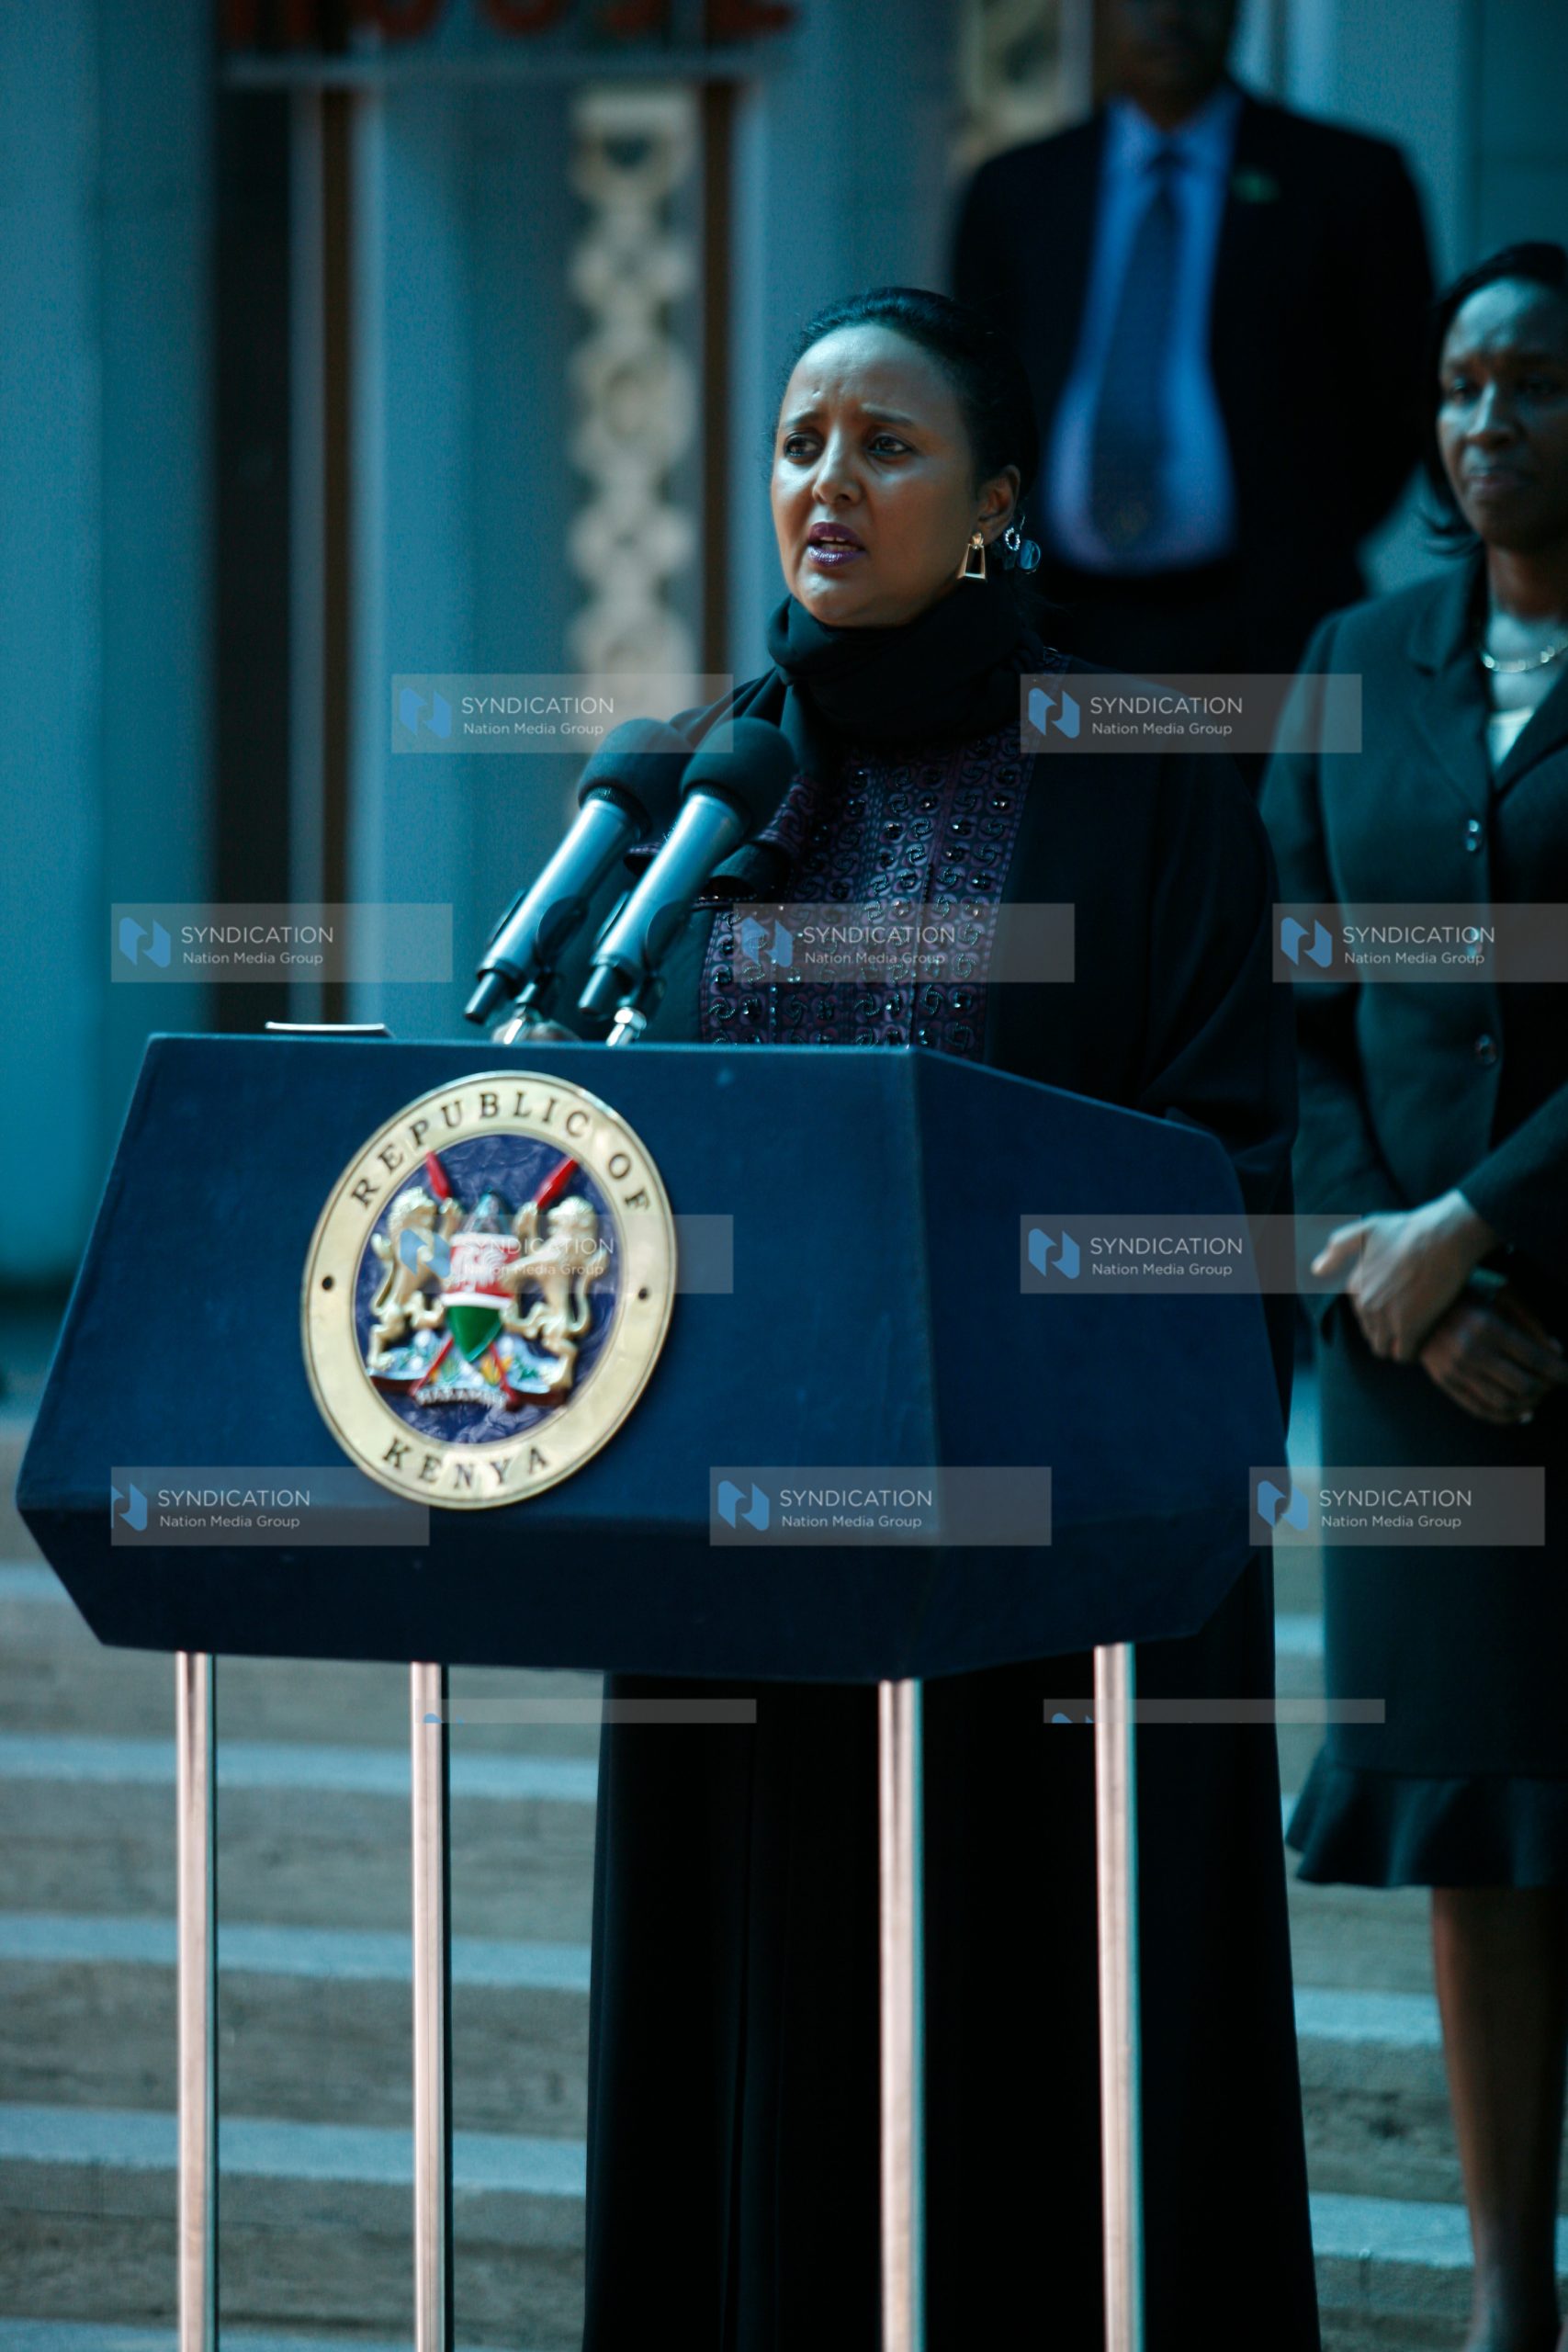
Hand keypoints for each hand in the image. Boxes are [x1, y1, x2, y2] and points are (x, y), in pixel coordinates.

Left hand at [1311, 1190, 1498, 1361]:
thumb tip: (1316, 1271)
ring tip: (1421, 1329)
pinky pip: (1404, 1356)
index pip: (1363, 1318)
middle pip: (1373, 1335)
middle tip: (1415, 1317)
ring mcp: (1385, 1317)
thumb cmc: (1409, 1230)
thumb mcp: (1366, 1229)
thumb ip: (1338, 1248)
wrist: (1444, 1235)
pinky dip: (1414, 1352)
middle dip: (1390, 1332)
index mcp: (1354, 1287)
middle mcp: (1364, 1305)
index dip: (1384, 1315)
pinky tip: (1426, 1336)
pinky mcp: (1408, 1327)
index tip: (1404, 1304)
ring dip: (1400, 1344)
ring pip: (1385, 1349)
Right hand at [1417, 1282, 1567, 1425]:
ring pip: (1505, 1403)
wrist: (1414, 1300)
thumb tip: (1557, 1354)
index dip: (1561, 1372)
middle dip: (1547, 1388)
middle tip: (1554, 1382)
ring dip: (1530, 1403)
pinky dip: (1506, 1417)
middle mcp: (1471, 1351)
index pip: (1537, 1360)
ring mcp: (1455, 1370)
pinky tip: (1521, 1412)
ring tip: (1539, 1394)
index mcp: (1488, 1326)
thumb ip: (1532, 1322)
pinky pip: (1481, 1410)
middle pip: (1524, 1386)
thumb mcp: (1503, 1293)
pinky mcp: (1444, 1382)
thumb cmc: (1467, 1291)